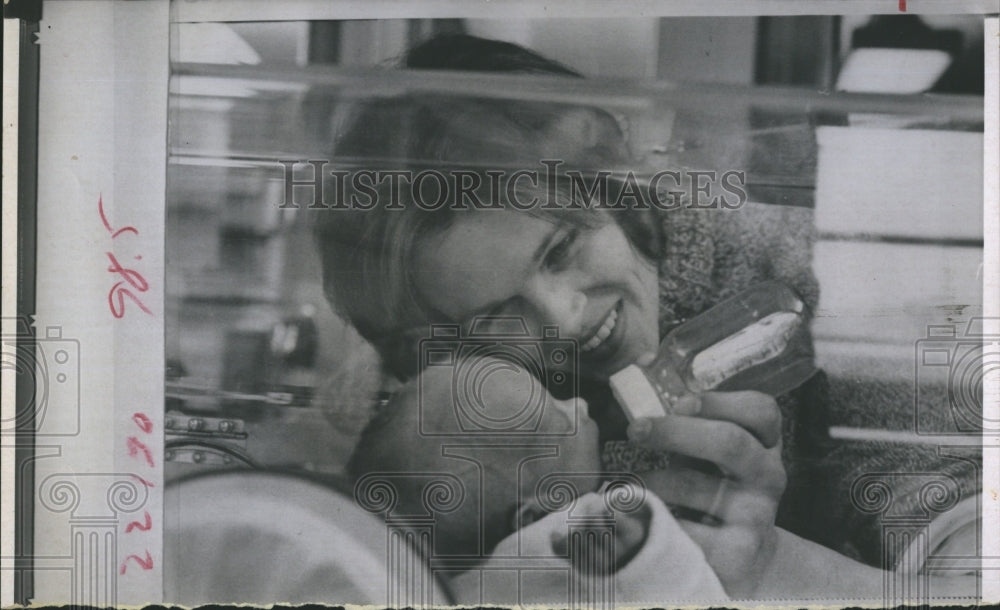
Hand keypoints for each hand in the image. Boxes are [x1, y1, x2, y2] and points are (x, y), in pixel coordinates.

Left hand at [626, 390, 785, 597]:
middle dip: (675, 431)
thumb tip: (644, 362)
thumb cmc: (715, 489)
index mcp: (765, 443)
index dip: (720, 400)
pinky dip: (652, 519)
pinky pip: (684, 531)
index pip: (761, 411)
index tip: (680, 399)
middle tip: (635, 429)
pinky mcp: (734, 556)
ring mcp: (755, 518)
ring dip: (650, 480)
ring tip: (625, 484)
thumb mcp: (709, 451)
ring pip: (695, 486)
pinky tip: (635, 516)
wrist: (746, 560)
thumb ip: (685, 412)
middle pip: (729, 442)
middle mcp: (767, 477)